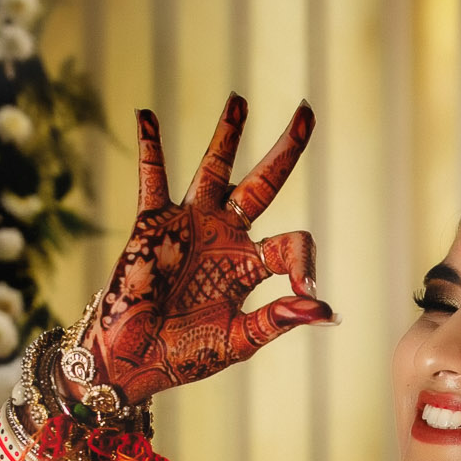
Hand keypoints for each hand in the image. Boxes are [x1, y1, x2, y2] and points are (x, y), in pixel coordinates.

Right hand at [83, 94, 332, 403]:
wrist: (134, 360)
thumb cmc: (186, 355)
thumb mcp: (238, 342)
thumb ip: (277, 321)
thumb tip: (325, 309)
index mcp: (252, 265)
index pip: (294, 246)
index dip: (305, 265)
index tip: (306, 291)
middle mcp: (226, 236)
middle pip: (263, 183)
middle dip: (286, 149)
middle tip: (306, 112)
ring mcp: (191, 224)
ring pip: (215, 170)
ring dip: (227, 135)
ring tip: (240, 100)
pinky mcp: (152, 223)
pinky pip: (153, 178)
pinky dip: (150, 147)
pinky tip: (146, 115)